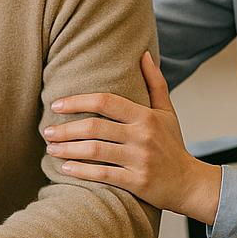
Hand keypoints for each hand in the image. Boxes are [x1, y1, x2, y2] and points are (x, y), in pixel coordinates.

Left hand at [45, 51, 220, 221]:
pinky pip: (103, 175)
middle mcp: (142, 136)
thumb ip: (154, 83)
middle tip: (46, 132)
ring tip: (51, 149)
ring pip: (95, 151)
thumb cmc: (173, 145)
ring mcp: (139, 159)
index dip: (78, 101)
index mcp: (145, 116)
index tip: (56, 105)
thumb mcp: (167, 112)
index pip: (106, 102)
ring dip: (68, 150)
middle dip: (66, 129)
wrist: (190, 183)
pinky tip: (65, 169)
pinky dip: (81, 171)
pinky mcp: (137, 182)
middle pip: (95, 127)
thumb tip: (144, 54)